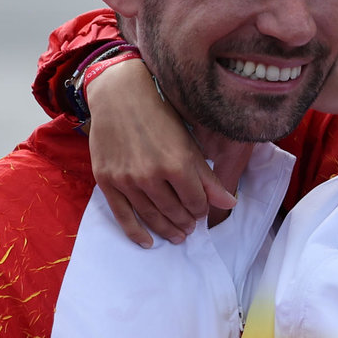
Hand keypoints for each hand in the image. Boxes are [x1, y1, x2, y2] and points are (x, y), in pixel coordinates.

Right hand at [85, 58, 234, 245]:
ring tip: (177, 236)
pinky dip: (136, 232)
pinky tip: (148, 242)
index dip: (201, 210)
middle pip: (174, 212)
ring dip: (166, 230)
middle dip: (185, 222)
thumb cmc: (159, 114)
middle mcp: (150, 175)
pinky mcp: (106, 180)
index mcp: (177, 164)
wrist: (119, 94)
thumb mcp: (189, 143)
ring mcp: (126, 180)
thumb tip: (230, 203)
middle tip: (190, 228)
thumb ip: (208, 177)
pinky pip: (122, 215)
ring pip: (151, 217)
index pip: (196, 202)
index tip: (201, 211)